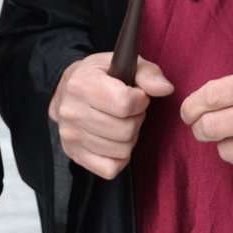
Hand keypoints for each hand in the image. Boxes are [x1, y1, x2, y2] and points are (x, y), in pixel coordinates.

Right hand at [48, 53, 173, 178]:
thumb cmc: (101, 76)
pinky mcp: (74, 155)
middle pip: (125, 130)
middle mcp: (72, 111)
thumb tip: (165, 89)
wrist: (67, 90)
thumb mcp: (124, 64)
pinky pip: (110, 168)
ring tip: (121, 123)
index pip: (124, 103)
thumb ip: (148, 73)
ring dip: (129, 138)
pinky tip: (115, 140)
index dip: (140, 100)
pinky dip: (119, 157)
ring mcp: (71, 136)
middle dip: (136, 120)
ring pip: (121, 151)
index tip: (136, 95)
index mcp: (82, 84)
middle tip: (129, 111)